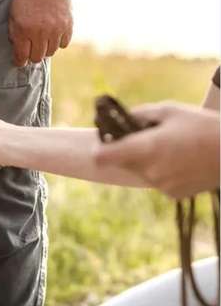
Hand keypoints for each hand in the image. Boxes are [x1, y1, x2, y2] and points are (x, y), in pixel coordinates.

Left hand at [9, 0, 72, 65]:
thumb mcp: (13, 17)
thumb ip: (15, 36)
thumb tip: (19, 54)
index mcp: (24, 30)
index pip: (22, 57)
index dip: (20, 62)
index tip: (20, 61)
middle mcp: (40, 32)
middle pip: (37, 58)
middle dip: (32, 55)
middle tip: (31, 49)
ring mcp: (55, 30)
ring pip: (50, 53)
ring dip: (45, 49)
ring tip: (43, 40)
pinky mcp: (67, 26)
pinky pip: (64, 44)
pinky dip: (58, 42)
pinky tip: (53, 35)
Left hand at [95, 102, 219, 198]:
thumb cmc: (203, 126)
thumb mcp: (170, 110)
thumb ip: (139, 114)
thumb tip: (120, 119)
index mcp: (145, 149)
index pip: (102, 157)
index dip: (101, 148)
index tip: (108, 140)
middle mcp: (149, 171)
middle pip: (122, 163)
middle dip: (128, 150)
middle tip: (148, 137)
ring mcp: (161, 185)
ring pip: (141, 172)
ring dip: (147, 161)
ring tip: (173, 147)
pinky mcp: (173, 194)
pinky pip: (158, 181)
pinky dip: (163, 172)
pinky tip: (183, 161)